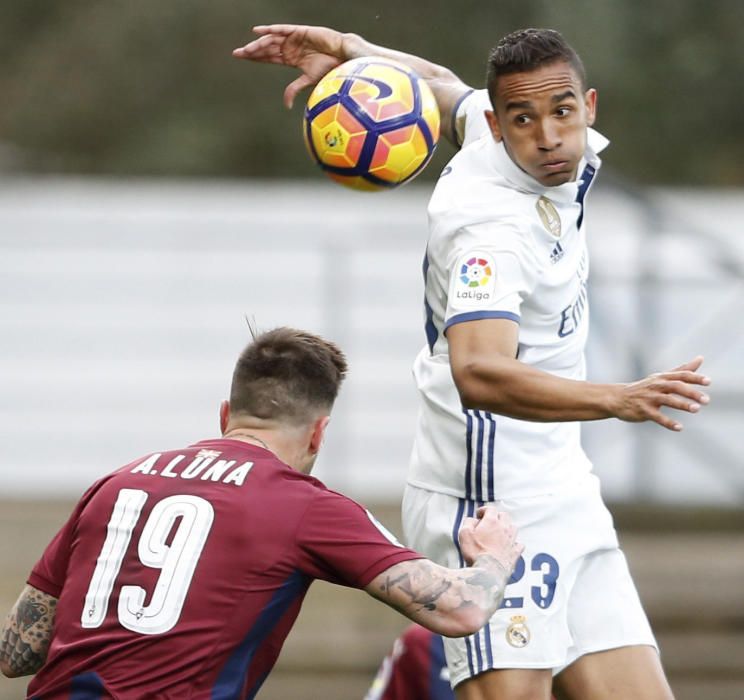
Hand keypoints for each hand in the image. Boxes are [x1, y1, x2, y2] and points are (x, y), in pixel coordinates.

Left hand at [233, 24, 361, 107]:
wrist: (343, 58)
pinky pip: (284, 29)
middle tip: (237, 53)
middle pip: (267, 48)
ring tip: (247, 49)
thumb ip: (294, 89)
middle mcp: (290, 47)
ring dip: (259, 44)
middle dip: (252, 50)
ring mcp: (295, 38)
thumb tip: (285, 105)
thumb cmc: (330, 68)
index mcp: (291, 58)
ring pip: (272, 40)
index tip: (241, 57)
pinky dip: (272, 29)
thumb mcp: (308, 80)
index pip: (269, 57)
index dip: (255, 57)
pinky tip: (259, 31)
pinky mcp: (301, 31)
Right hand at [458, 506, 522, 574]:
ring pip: (513, 528)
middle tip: (490, 520)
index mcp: (491, 522)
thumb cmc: (476, 553)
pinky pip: (519, 544)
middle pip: (504, 516)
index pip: (490, 509)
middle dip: (497, 516)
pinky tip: (511, 545)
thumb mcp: (464, 534)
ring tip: (500, 531)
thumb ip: (468, 522)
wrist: (487, 571)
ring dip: (507, 527)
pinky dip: (515, 543)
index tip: (479, 514)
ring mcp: (511, 540)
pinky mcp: (515, 553)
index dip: (484, 510)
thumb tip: (472, 520)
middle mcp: (504, 528)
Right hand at [613, 356, 710, 430]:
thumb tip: (700, 358)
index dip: (695, 378)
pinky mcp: (643, 410)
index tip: (708, 382)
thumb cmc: (643, 388)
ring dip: (682, 404)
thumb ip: (682, 370)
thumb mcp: (662, 377)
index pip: (681, 375)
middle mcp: (656, 386)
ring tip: (696, 409)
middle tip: (706, 400)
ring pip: (667, 400)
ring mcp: (649, 398)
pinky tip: (679, 428)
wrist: (617, 398)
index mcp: (662, 378)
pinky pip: (657, 417)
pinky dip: (668, 422)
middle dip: (691, 392)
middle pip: (675, 386)